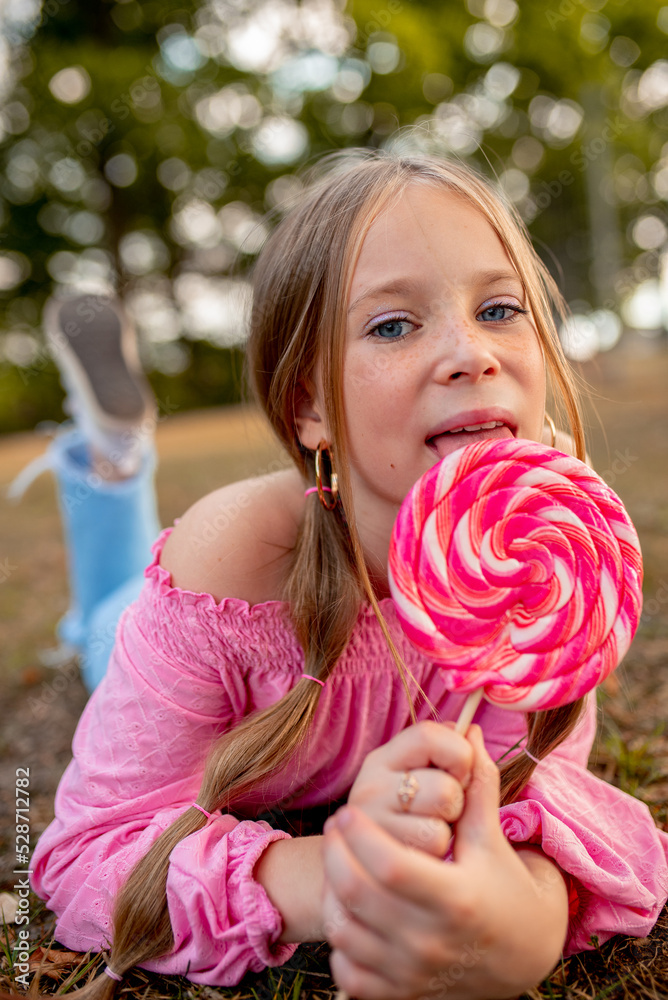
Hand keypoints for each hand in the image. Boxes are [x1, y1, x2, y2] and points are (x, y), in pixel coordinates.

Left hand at [322, 726, 568, 999]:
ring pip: (345, 933)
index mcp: (456, 899)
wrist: (526, 957)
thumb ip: (479, 786)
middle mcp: (431, 942)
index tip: (349, 811)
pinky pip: (349, 974)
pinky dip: (341, 943)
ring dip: (334, 894)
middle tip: (335, 827)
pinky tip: (350, 912)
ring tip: (339, 863)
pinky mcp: (403, 995)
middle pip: (356, 895)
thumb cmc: (508, 888)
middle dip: (334, 855)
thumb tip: (472, 732)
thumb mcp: (493, 840)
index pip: (389, 865)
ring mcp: (414, 973)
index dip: (361, 834)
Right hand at [345, 720, 472, 857]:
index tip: (458, 773)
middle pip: (444, 788)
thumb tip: (473, 731)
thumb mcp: (426, 777)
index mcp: (382, 758)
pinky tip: (417, 852)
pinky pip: (433, 848)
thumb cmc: (408, 813)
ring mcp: (370, 824)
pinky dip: (435, 854)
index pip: (428, 736)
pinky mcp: (378, 857)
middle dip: (455, 803)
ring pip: (439, 824)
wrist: (369, 863)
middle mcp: (369, 785)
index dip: (458, 754)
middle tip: (438, 811)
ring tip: (425, 831)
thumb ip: (453, 754)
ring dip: (444, 831)